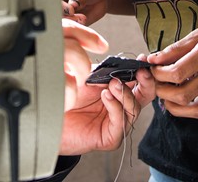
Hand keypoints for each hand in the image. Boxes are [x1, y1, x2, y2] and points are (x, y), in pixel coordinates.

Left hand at [59, 19, 155, 154]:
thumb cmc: (69, 98)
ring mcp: (118, 123)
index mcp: (120, 91)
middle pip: (146, 96)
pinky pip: (120, 122)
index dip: (143, 71)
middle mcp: (122, 107)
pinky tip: (105, 95)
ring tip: (112, 83)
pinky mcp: (111, 138)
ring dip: (125, 93)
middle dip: (146, 82)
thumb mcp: (89, 77)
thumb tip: (121, 62)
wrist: (51, 117)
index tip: (142, 59)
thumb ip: (106, 70)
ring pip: (134, 108)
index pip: (140, 82)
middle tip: (140, 72)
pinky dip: (115, 106)